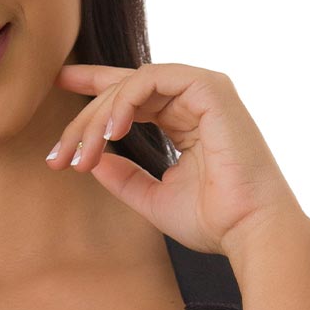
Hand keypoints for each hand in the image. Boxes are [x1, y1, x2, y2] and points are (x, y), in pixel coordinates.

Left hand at [46, 60, 308, 256]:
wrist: (250, 231)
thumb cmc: (214, 222)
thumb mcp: (153, 199)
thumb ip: (124, 177)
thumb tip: (93, 161)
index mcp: (185, 121)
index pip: (133, 95)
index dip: (94, 86)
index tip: (58, 83)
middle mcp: (194, 100)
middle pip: (123, 91)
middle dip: (84, 120)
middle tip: (59, 155)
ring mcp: (204, 90)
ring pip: (131, 84)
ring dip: (98, 117)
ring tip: (84, 152)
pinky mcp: (210, 87)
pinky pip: (151, 78)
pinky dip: (124, 101)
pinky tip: (111, 132)